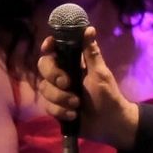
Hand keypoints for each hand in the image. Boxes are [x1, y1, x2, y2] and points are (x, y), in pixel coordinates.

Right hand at [37, 26, 139, 149]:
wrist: (110, 124)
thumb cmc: (108, 96)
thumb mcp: (100, 74)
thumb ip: (91, 53)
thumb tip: (89, 28)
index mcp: (73, 64)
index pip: (55, 50)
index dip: (49, 46)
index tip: (49, 46)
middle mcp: (62, 75)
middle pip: (43, 66)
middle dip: (53, 75)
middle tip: (67, 83)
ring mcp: (57, 92)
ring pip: (44, 88)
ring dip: (60, 98)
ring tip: (77, 105)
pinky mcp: (56, 108)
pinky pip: (47, 106)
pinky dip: (61, 111)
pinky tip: (73, 115)